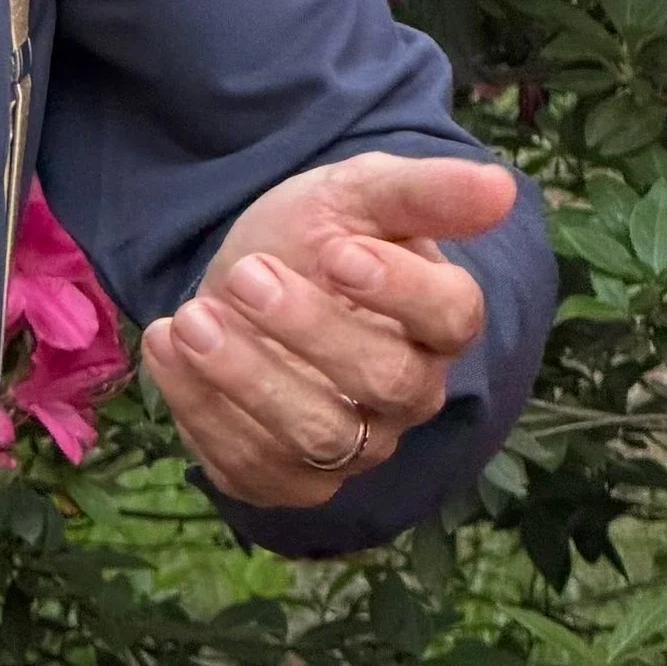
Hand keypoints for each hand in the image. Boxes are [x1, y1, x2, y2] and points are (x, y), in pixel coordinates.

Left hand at [140, 153, 515, 509]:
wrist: (247, 279)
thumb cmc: (318, 235)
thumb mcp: (357, 194)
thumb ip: (422, 191)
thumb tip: (500, 186)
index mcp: (437, 319)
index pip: (449, 317)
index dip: (399, 290)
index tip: (337, 253)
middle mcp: (407, 394)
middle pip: (384, 382)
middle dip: (309, 329)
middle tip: (246, 275)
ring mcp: (352, 447)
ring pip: (317, 436)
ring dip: (246, 376)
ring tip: (192, 318)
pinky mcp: (287, 479)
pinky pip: (253, 467)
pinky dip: (200, 410)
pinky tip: (166, 347)